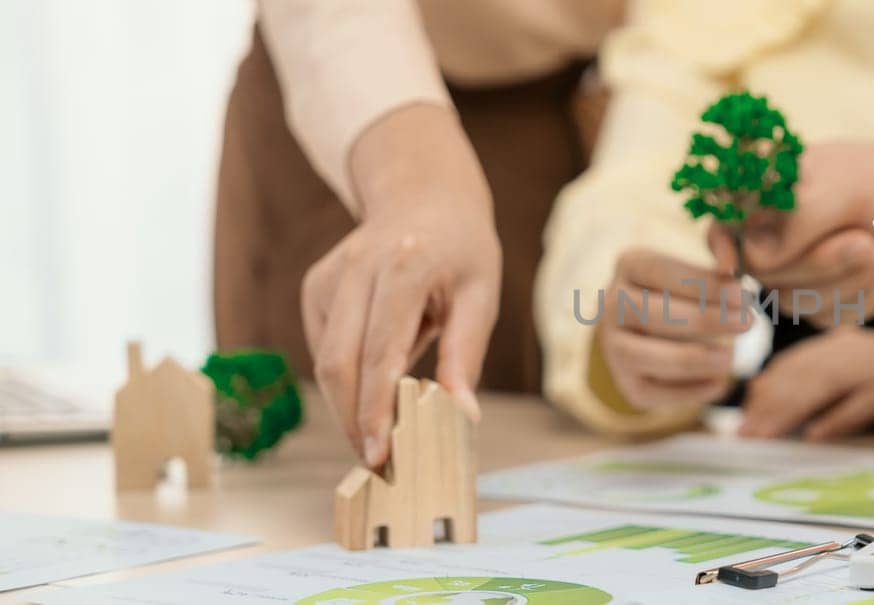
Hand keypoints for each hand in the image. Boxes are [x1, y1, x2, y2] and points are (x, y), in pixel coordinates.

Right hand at [302, 104, 498, 469]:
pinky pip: (324, 348)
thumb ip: (466, 355)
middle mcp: (358, 269)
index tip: (381, 454)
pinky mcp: (315, 288)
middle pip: (340, 362)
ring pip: (325, 361)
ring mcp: (329, 277)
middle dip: (354, 421)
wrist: (424, 195)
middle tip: (377, 464)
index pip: (380, 352)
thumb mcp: (481, 295)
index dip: (376, 409)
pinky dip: (346, 379)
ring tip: (377, 441)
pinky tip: (371, 390)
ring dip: (347, 407)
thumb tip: (462, 416)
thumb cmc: (462, 249)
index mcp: (405, 267)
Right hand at [598, 249, 748, 410]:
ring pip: (654, 357)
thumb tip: (733, 271)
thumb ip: (716, 272)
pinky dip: (692, 390)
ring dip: (697, 359)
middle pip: (656, 315)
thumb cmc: (681, 294)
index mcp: (629, 267)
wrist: (648, 331)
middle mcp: (613, 306)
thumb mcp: (694, 273)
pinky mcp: (627, 384)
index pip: (660, 271)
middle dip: (707, 320)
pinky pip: (658, 392)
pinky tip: (718, 383)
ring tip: (731, 359)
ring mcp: (615, 347)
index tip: (743, 294)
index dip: (702, 284)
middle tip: (747, 323)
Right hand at [710, 141, 873, 321]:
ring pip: (797, 304)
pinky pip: (829, 319)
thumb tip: (752, 259)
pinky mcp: (830, 299)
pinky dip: (864, 299)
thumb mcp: (846, 189)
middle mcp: (778, 234)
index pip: (722, 228)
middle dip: (822, 266)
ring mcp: (802, 271)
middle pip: (765, 276)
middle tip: (866, 241)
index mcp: (770, 194)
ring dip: (851, 282)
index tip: (731, 268)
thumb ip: (795, 220)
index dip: (721, 249)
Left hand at [739, 327, 873, 439]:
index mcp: (844, 342)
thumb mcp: (845, 390)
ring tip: (769, 435)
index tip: (743, 418)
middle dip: (772, 403)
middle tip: (747, 432)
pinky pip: (861, 403)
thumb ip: (808, 387)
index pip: (795, 361)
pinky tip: (814, 435)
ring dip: (793, 411)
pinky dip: (836, 419)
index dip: (766, 388)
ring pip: (828, 384)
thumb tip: (756, 390)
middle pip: (807, 372)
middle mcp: (860, 346)